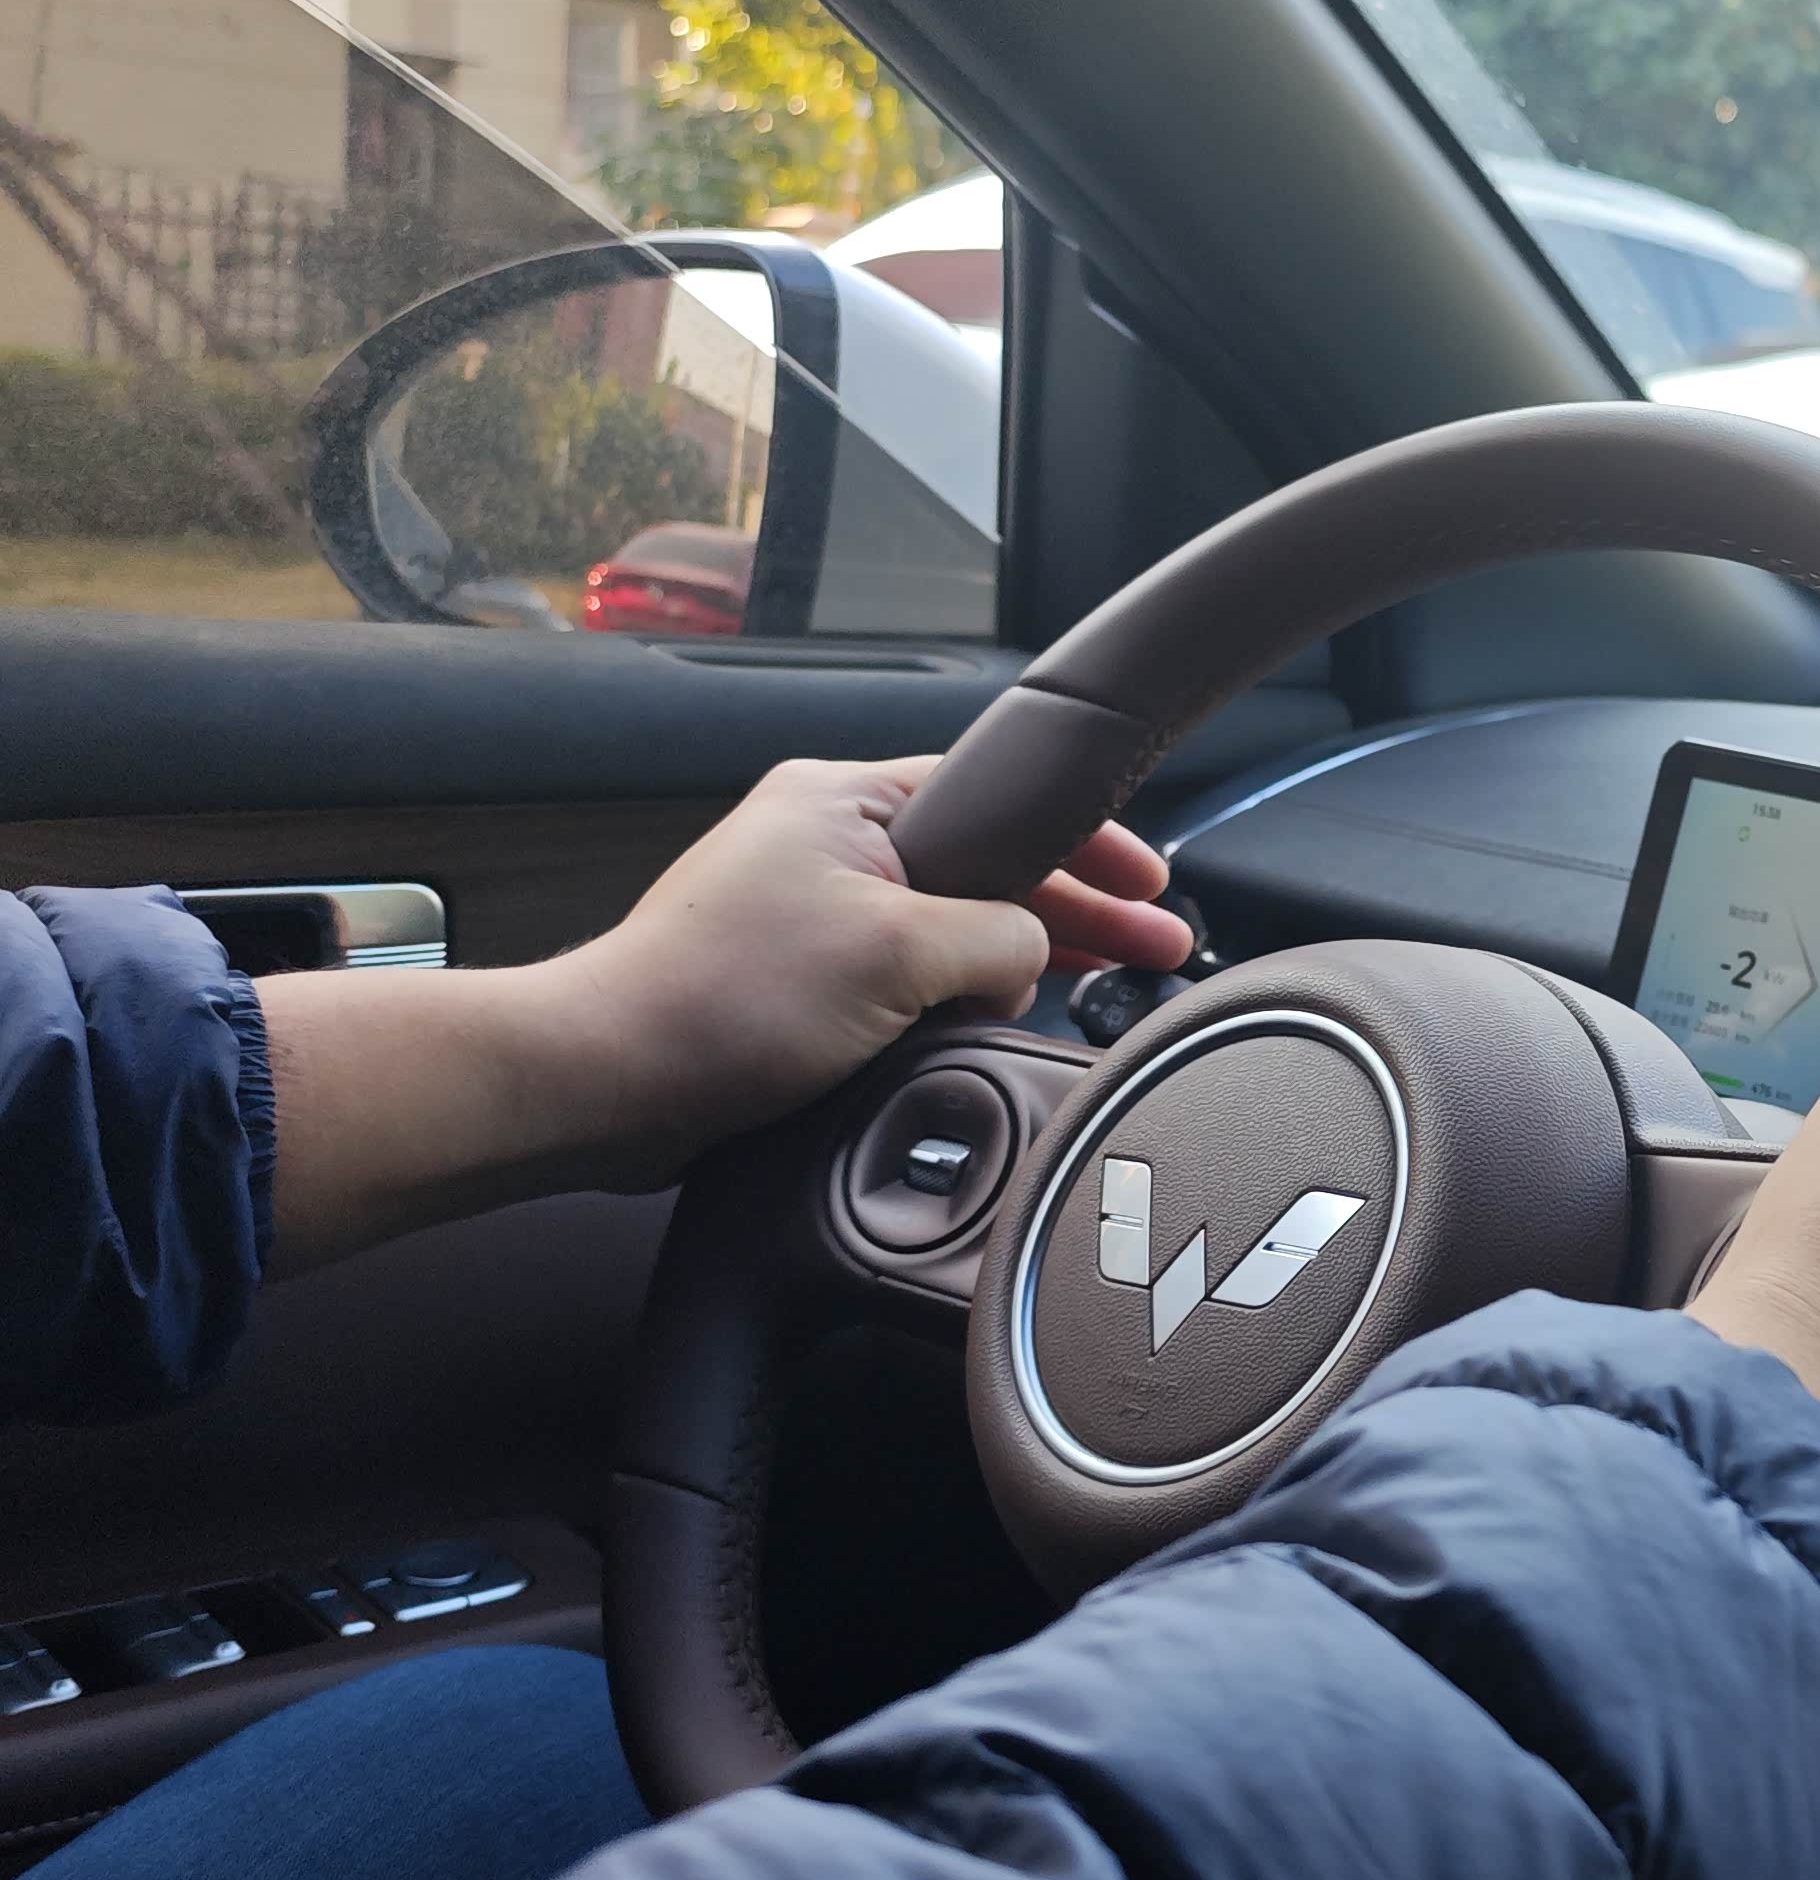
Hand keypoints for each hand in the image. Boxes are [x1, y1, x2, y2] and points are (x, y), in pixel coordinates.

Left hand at [561, 755, 1188, 1168]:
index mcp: (844, 798)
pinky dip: (955, 1002)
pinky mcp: (800, 979)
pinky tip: (995, 1030)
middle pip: (987, 867)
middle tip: (1151, 948)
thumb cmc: (722, 1000)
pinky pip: (908, 978)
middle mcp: (828, 842)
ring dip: (1012, 965)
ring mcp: (813, 912)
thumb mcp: (898, 952)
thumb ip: (1000, 940)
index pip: (998, 801)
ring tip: (1087, 993)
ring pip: (950, 929)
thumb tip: (1038, 955)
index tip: (1147, 883)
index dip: (1086, 844)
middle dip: (1073, 912)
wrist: (607, 1082)